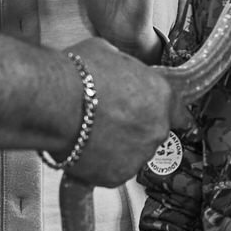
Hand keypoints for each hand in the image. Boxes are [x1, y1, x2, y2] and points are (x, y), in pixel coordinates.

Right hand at [61, 38, 181, 184]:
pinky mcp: (116, 176)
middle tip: (107, 119)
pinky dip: (99, 164)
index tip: (161, 117)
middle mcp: (156, 128)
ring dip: (117, 147)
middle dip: (134, 129)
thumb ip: (125, 71)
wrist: (52, 102)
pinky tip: (83, 147)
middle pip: (152, 133)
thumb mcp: (110, 55)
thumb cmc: (77, 74)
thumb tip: (119, 73)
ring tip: (90, 133)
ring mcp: (138, 156)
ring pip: (131, 154)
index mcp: (161, 96)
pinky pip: (111, 171)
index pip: (179, 113)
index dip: (167, 115)